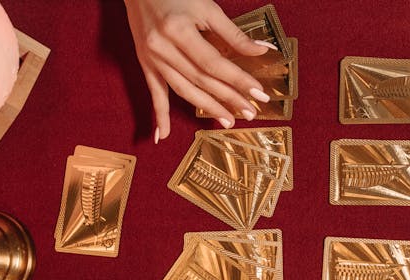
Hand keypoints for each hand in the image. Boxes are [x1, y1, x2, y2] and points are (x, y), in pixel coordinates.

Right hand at [124, 0, 274, 141]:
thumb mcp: (206, 7)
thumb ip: (234, 33)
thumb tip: (263, 50)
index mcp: (179, 31)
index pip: (214, 64)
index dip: (238, 80)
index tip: (258, 94)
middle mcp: (163, 48)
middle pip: (201, 80)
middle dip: (228, 98)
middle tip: (250, 112)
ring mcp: (152, 58)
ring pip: (183, 90)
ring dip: (206, 108)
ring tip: (227, 121)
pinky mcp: (145, 64)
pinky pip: (154, 94)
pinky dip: (159, 116)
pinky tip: (164, 136)